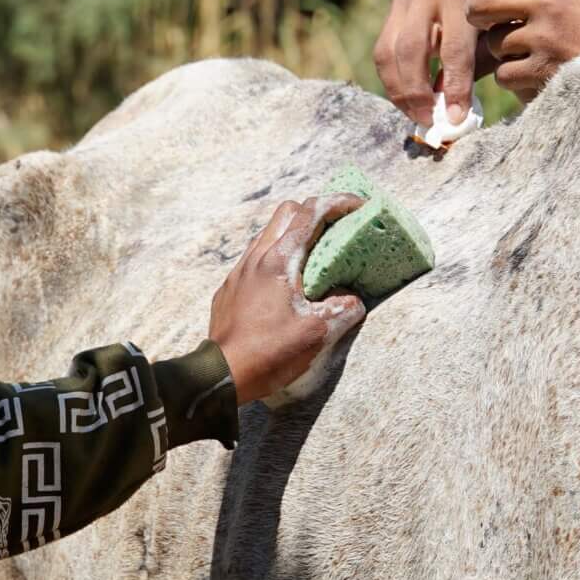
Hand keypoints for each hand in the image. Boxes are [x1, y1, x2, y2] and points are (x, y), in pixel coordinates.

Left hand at [207, 198, 366, 404]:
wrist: (220, 376)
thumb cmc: (269, 353)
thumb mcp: (317, 334)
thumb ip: (343, 310)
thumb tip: (353, 300)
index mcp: (278, 260)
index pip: (310, 213)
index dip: (338, 202)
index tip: (359, 205)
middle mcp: (255, 257)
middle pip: (287, 213)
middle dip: (314, 213)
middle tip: (336, 231)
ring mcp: (239, 272)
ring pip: (268, 234)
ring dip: (294, 236)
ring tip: (314, 259)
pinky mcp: (230, 289)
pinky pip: (256, 259)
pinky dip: (277, 258)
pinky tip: (288, 286)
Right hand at [372, 0, 492, 127]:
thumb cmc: (498, 23)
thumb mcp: (496, 42)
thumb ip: (475, 72)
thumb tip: (452, 116)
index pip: (454, 49)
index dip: (454, 88)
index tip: (456, 119)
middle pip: (411, 49)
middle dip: (417, 92)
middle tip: (429, 120)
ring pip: (388, 52)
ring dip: (399, 91)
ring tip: (417, 116)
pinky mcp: (393, 10)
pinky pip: (382, 53)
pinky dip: (393, 81)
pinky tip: (409, 102)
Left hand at [464, 0, 579, 103]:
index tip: (512, 5)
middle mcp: (553, 2)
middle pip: (483, 0)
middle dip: (480, 14)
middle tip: (491, 25)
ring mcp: (546, 37)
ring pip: (494, 43)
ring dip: (507, 54)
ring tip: (534, 58)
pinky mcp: (543, 70)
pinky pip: (504, 74)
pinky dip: (516, 80)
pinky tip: (537, 78)